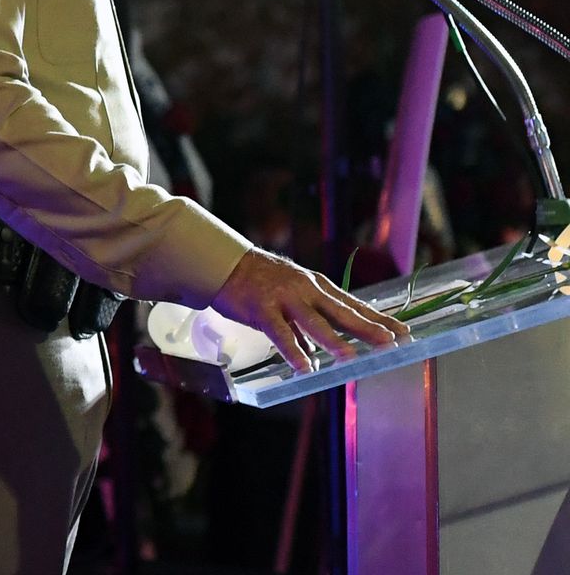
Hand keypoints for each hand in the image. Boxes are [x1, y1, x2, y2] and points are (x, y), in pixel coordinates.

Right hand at [211, 249, 409, 371]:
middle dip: (368, 329)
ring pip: (314, 322)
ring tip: (351, 358)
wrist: (226, 264)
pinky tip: (304, 367)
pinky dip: (293, 351)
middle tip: (391, 342)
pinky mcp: (263, 309)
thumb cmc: (260, 281)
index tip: (403, 330)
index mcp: (317, 286)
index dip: (379, 318)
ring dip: (333, 341)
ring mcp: (285, 299)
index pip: (354, 305)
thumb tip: (316, 352)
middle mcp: (306, 290)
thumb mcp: (291, 295)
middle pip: (342, 312)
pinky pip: (281, 333)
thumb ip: (306, 322)